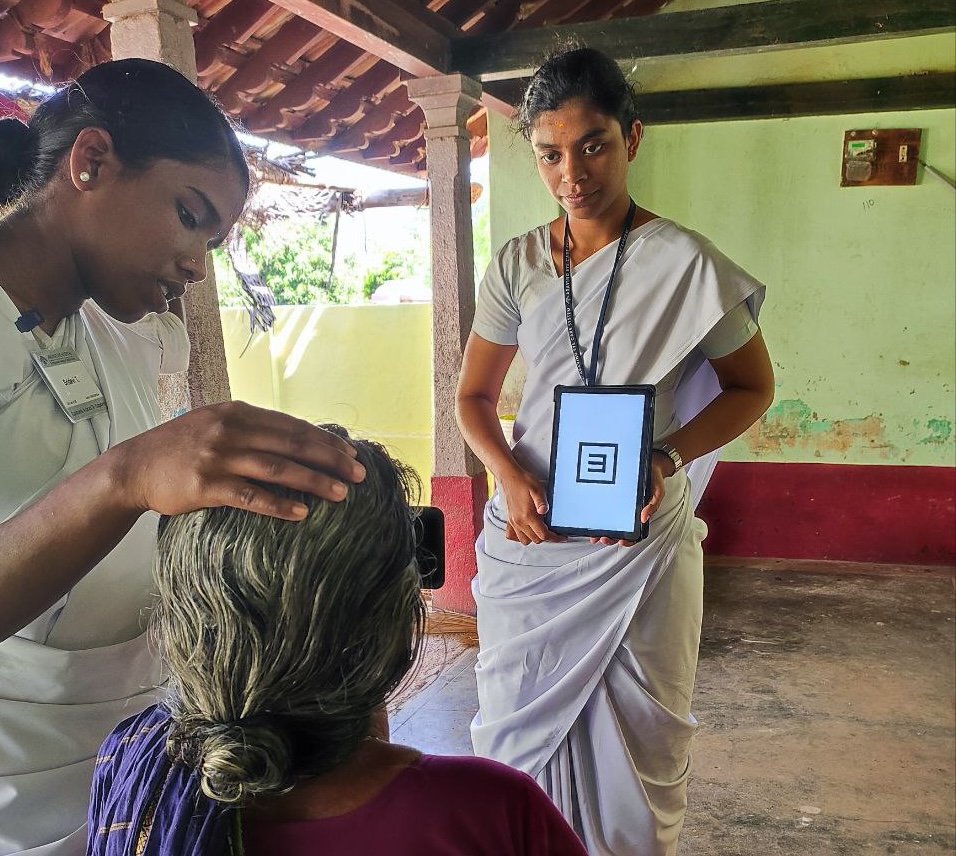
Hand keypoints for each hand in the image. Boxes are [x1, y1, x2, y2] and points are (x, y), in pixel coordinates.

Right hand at [107, 401, 365, 520]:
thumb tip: (298, 439)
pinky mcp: (206, 486)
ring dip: (314, 481)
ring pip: (278, 469)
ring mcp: (218, 457)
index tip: (352, 453)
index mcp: (238, 412)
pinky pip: (250, 497)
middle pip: (293, 444)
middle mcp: (231, 430)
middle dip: (331, 459)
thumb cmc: (182, 448)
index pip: (293, 426)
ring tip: (342, 494)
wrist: (134, 467)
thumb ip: (252, 427)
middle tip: (360, 474)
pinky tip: (302, 513)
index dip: (325, 440)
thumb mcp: (216, 424)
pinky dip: (279, 505)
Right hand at [498, 467, 563, 545]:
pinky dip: (520, 537)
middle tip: (554, 531)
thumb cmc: (524, 481)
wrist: (510, 477)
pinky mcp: (509, 520)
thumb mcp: (537, 489)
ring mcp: (513, 522)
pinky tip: (526, 531)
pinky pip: (512, 536)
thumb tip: (545, 511)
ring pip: (524, 540)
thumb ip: (542, 502)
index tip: (561, 537)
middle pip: (535, 539)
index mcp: (528, 516)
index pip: (543, 534)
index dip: (554, 538)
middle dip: (546, 537)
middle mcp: (519, 521)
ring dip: (534, 538)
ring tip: (541, 530)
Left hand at [587, 454, 668, 548]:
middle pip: (619, 532)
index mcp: (640, 514)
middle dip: (611, 538)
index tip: (622, 542)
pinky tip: (589, 521)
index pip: (635, 533)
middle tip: (604, 539)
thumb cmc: (654, 478)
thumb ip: (653, 505)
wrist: (649, 461)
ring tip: (595, 536)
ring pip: (609, 524)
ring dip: (601, 532)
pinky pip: (602, 509)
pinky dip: (595, 517)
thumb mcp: (658, 491)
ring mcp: (618, 505)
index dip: (628, 540)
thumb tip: (644, 518)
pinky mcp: (610, 497)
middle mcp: (627, 513)